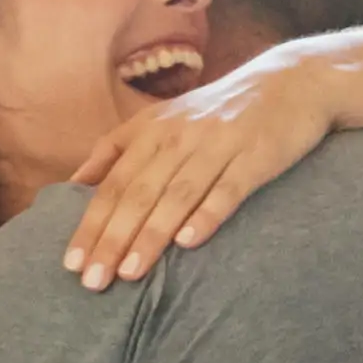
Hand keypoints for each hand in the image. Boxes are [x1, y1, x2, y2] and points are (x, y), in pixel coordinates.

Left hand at [63, 46, 342, 293]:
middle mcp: (180, 136)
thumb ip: (119, 149)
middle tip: (92, 280)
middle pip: (139, 193)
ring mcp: (219, 145)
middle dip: (112, 238)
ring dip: (151, 234)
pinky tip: (189, 244)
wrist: (292, 82)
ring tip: (129, 273)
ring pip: (177, 194)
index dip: (91, 223)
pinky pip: (228, 189)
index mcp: (153, 130)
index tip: (70, 263)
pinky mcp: (256, 156)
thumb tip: (75, 181)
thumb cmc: (219, 112)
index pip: (113, 183)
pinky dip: (207, 214)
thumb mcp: (164, 119)